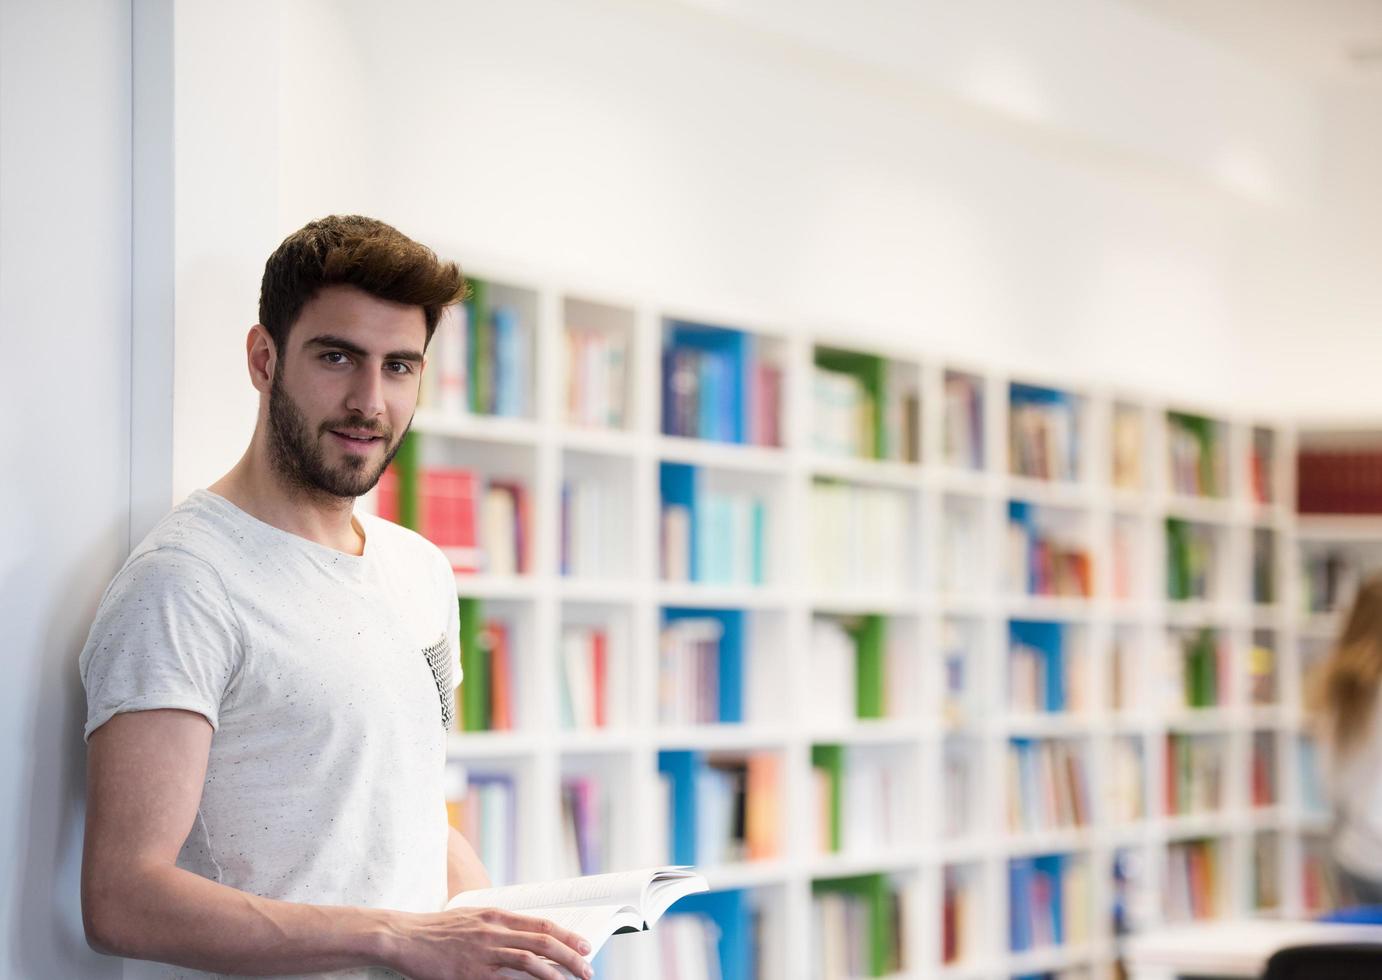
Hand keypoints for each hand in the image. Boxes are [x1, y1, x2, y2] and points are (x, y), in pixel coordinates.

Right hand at [387, 906, 593, 979]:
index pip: (541, 924)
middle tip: (587, 968)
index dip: (567, 935)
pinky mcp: (470, 974)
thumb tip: (527, 936)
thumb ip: (499, 925)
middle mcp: (493, 931)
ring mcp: (483, 953)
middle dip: (570, 956)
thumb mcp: (472, 917)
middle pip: (542, 942)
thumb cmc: (438, 930)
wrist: (405, 936)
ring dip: (556, 973)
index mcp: (495, 914)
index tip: (584, 945)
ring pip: (529, 961)